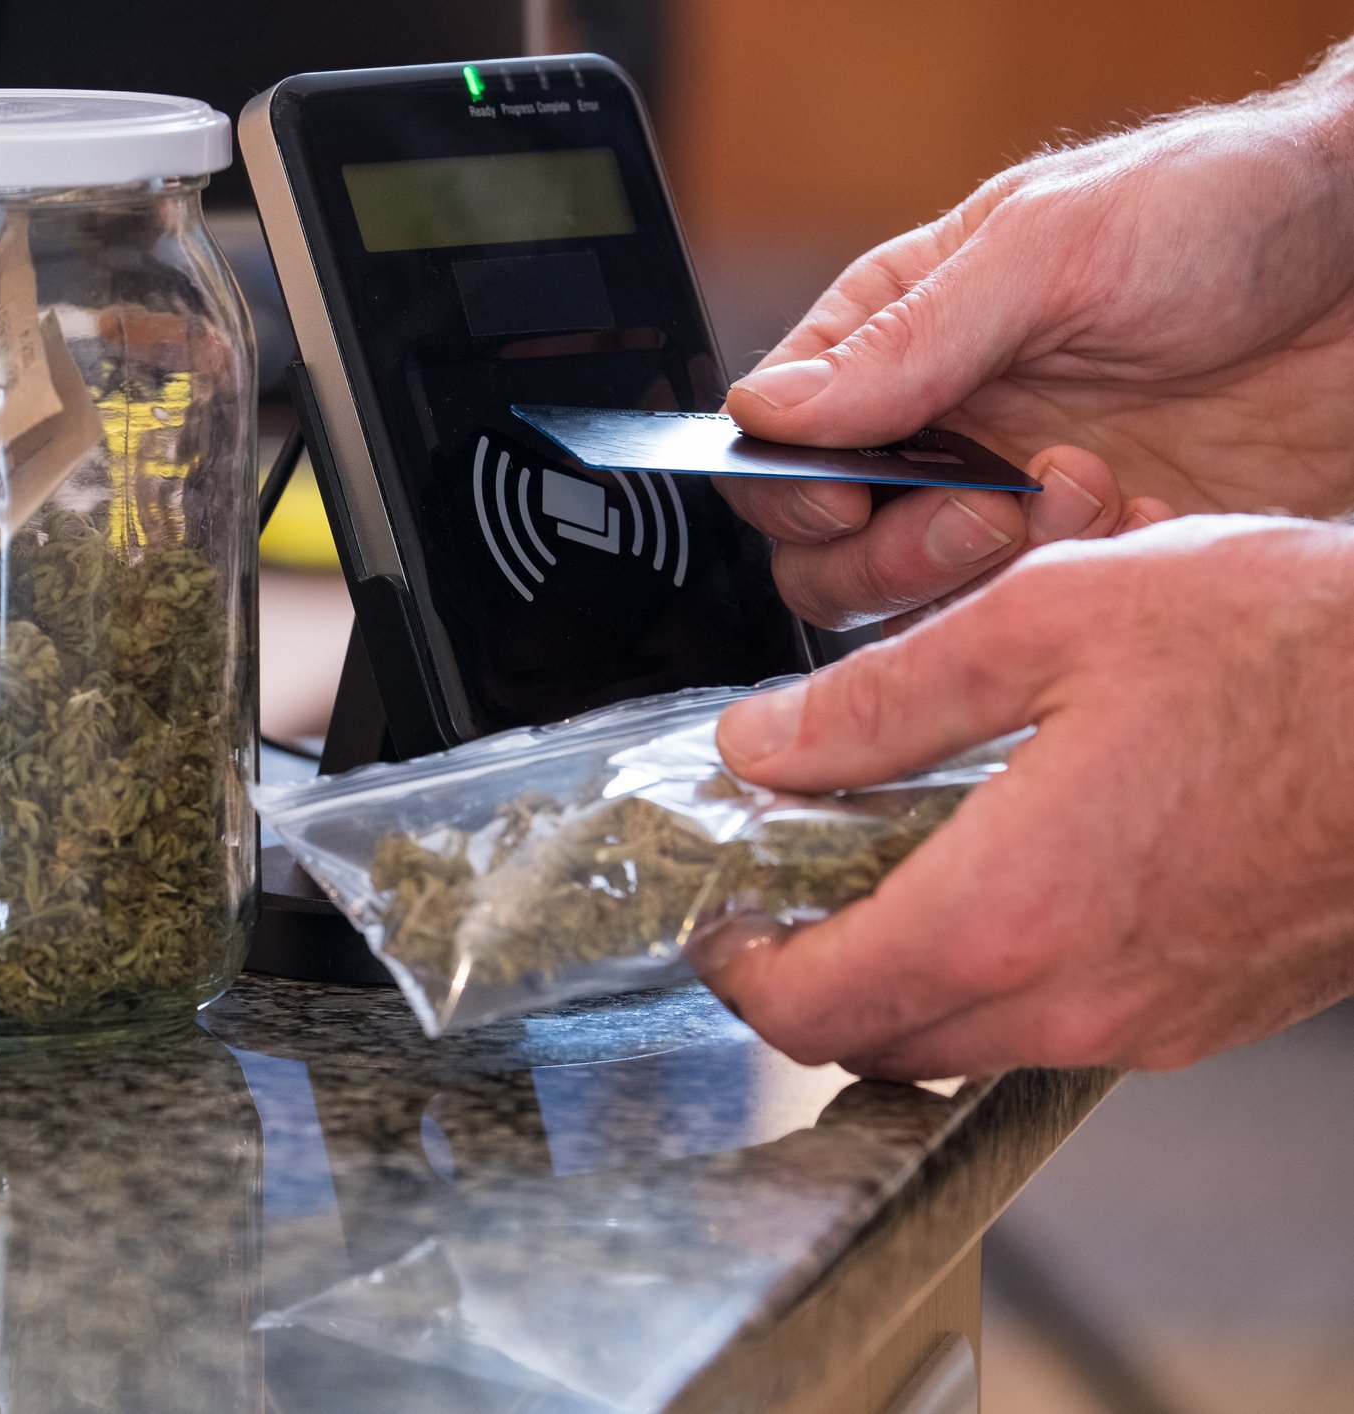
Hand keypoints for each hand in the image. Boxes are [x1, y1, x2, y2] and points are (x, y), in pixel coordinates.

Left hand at [701, 516, 1353, 1079]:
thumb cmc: (1295, 653)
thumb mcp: (1046, 619)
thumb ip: (879, 699)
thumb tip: (761, 744)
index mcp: (1007, 911)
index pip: (809, 1008)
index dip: (737, 969)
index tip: (719, 918)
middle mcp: (1072, 999)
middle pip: (876, 1042)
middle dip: (810, 979)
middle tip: (787, 893)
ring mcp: (1146, 1023)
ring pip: (965, 1042)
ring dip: (904, 977)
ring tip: (892, 870)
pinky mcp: (1203, 1016)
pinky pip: (1054, 1025)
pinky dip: (998, 975)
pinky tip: (1010, 876)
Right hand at [715, 57, 1353, 628]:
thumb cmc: (1222, 210)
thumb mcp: (1051, 249)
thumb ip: (907, 340)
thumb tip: (771, 411)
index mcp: (896, 341)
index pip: (776, 446)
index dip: (793, 488)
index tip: (853, 494)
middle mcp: (936, 430)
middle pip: (826, 553)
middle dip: (898, 551)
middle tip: (991, 509)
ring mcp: (1009, 501)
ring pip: (920, 607)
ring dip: (995, 571)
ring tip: (1093, 488)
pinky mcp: (1092, 557)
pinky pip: (1035, 621)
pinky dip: (1085, 588)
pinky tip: (1151, 513)